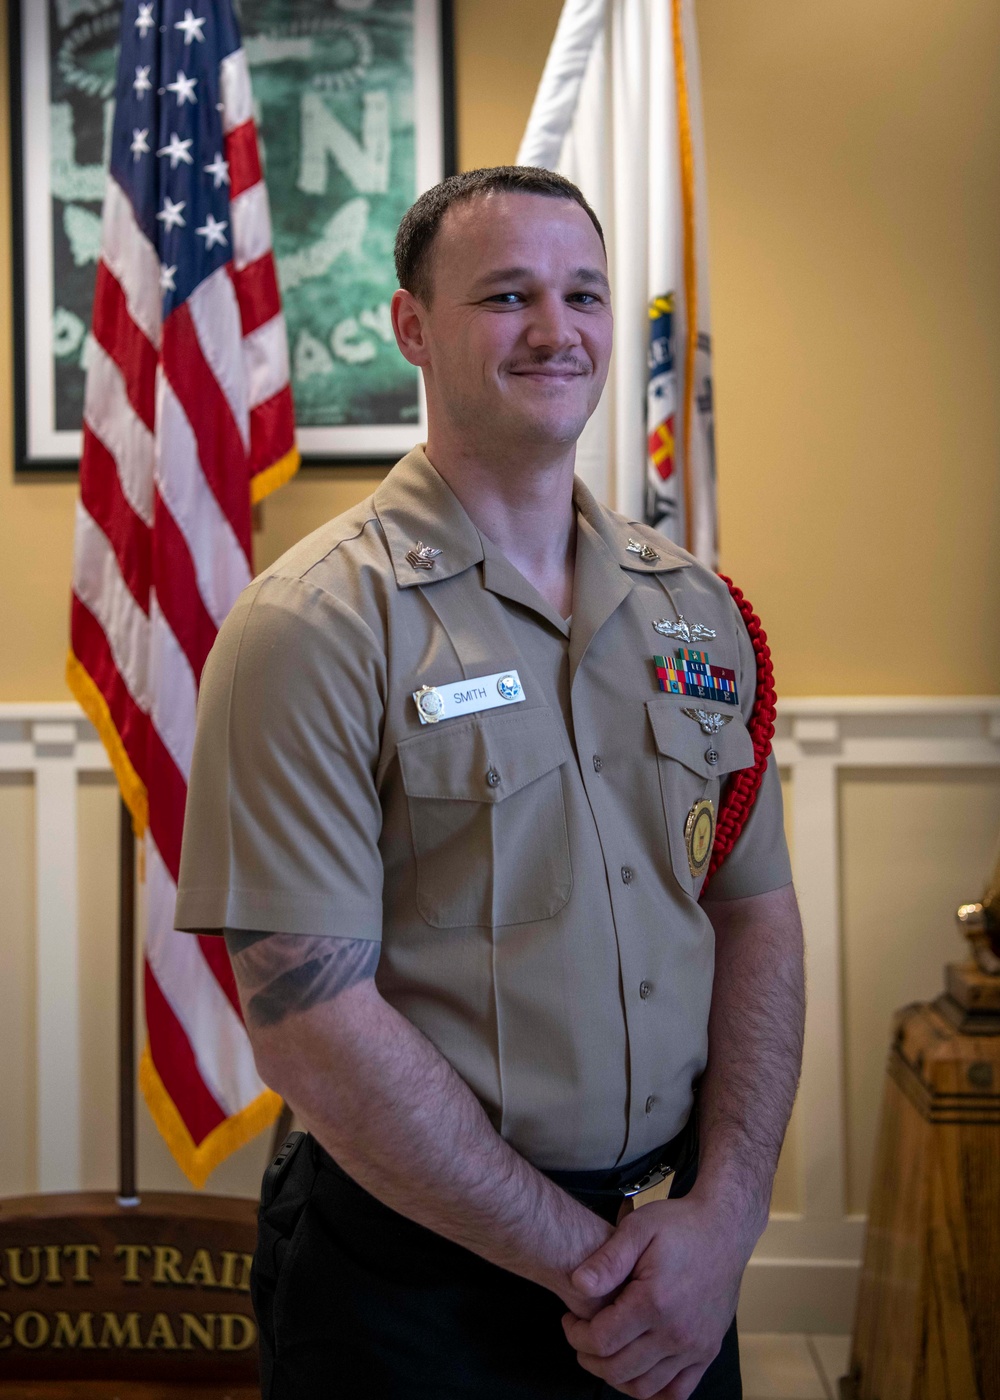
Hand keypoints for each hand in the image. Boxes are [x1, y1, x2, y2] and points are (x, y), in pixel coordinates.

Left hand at [561, 1191, 750, 1398]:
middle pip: (618, 1370)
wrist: (724, 1229)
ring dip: (615, 1377)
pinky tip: (637, 1369)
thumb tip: (577, 1285)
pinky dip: (652, 1390)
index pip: (602, 1340)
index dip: (576, 1335)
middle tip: (580, 1336)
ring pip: (644, 1387)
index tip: (569, 1320)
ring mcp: (696, 1347)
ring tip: (604, 1352)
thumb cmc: (679, 1225)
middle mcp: (677, 1332)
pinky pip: (677, 1392)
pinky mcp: (708, 1351)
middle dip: (589, 1358)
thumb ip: (607, 1259)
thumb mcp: (638, 1227)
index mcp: (654, 1301)